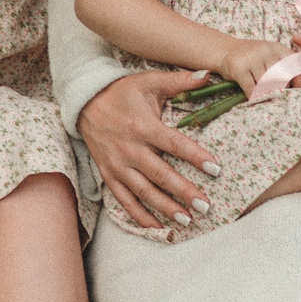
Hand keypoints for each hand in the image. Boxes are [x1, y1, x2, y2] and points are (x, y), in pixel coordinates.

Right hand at [79, 70, 221, 231]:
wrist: (85, 102)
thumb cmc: (122, 92)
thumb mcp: (149, 81)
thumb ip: (179, 80)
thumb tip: (209, 74)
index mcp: (143, 126)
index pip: (174, 144)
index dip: (195, 157)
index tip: (215, 168)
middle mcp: (130, 149)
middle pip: (160, 175)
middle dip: (183, 192)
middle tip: (205, 206)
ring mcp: (118, 165)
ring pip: (144, 192)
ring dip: (165, 208)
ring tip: (187, 220)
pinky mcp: (109, 175)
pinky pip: (124, 200)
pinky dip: (140, 216)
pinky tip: (158, 227)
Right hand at [217, 38, 291, 95]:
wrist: (225, 50)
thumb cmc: (253, 58)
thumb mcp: (271, 55)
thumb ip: (284, 67)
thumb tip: (298, 87)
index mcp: (278, 48)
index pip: (296, 65)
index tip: (298, 90)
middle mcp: (267, 51)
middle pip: (282, 77)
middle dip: (282, 89)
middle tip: (279, 95)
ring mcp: (252, 58)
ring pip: (267, 84)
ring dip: (266, 93)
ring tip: (265, 96)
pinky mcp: (239, 68)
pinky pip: (252, 89)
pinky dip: (254, 96)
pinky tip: (254, 97)